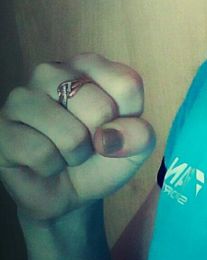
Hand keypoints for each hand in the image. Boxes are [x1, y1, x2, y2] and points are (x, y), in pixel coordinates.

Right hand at [0, 54, 155, 221]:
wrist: (67, 193)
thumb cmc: (101, 159)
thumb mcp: (136, 147)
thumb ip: (140, 135)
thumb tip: (111, 135)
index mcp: (90, 66)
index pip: (127, 84)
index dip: (128, 119)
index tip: (114, 127)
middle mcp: (54, 72)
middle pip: (100, 109)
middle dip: (100, 140)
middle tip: (87, 144)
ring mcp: (23, 96)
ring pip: (70, 134)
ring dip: (74, 156)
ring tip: (66, 153)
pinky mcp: (1, 126)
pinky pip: (40, 153)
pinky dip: (50, 167)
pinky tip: (44, 162)